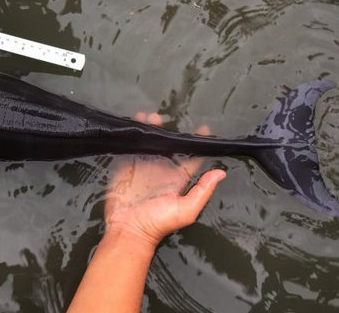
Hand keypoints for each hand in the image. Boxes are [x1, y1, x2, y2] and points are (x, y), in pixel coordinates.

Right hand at [105, 112, 225, 248]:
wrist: (128, 230)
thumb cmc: (157, 223)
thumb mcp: (185, 210)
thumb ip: (202, 191)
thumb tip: (221, 173)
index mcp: (178, 179)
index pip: (191, 157)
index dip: (197, 143)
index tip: (202, 128)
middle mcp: (162, 170)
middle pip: (169, 145)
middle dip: (170, 130)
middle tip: (171, 117)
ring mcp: (143, 167)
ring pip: (150, 143)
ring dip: (151, 130)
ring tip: (151, 117)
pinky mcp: (126, 167)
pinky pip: (131, 147)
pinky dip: (132, 136)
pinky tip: (134, 124)